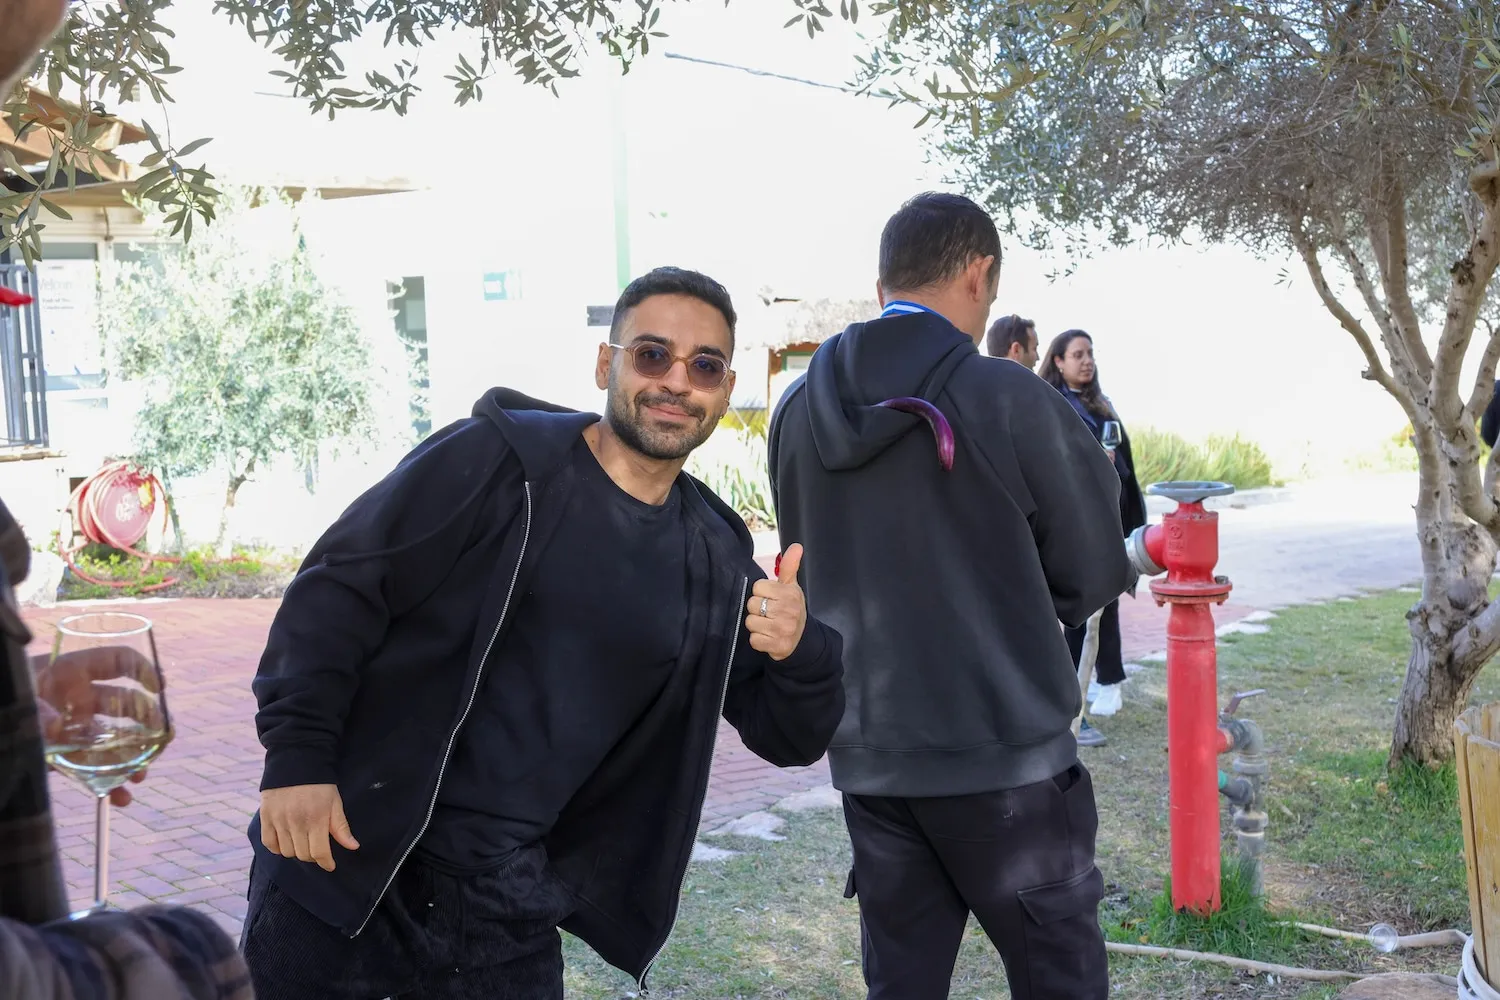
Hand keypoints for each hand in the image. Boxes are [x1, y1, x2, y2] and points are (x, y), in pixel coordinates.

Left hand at [32, 650, 159, 807]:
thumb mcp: (15, 701)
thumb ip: (35, 712)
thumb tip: (59, 726)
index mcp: (69, 671)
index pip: (118, 661)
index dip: (143, 669)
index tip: (160, 689)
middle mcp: (77, 697)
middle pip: (125, 703)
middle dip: (146, 722)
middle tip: (161, 739)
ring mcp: (72, 726)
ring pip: (113, 740)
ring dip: (132, 759)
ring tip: (141, 777)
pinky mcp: (63, 754)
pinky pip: (93, 767)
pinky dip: (108, 783)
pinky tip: (119, 798)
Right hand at [260, 784, 359, 871]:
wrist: (296, 762)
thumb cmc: (320, 784)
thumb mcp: (335, 802)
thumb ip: (341, 827)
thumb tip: (353, 847)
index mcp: (316, 818)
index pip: (319, 852)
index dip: (326, 862)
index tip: (330, 865)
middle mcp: (295, 822)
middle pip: (303, 854)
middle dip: (313, 856)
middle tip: (317, 850)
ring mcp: (278, 820)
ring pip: (286, 852)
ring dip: (296, 852)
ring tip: (302, 843)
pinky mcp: (266, 817)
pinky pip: (269, 843)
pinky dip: (277, 847)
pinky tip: (286, 841)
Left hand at [745, 543, 807, 660]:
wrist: (801, 639)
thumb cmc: (791, 609)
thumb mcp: (791, 587)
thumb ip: (789, 566)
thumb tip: (797, 546)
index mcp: (790, 594)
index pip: (758, 587)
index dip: (761, 593)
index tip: (771, 598)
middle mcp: (788, 611)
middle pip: (752, 604)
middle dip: (757, 609)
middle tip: (769, 613)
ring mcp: (783, 629)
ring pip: (750, 622)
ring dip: (756, 625)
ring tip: (768, 625)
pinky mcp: (778, 646)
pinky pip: (754, 640)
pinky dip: (758, 640)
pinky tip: (768, 637)